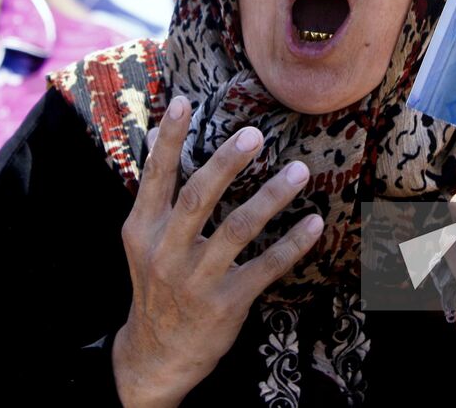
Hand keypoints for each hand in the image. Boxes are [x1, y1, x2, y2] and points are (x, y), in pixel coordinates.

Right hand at [112, 97, 324, 406]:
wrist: (158, 353)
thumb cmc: (156, 282)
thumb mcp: (142, 238)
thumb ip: (152, 189)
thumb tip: (152, 134)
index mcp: (142, 230)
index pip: (156, 177)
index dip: (169, 140)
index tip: (183, 102)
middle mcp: (166, 252)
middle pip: (197, 198)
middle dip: (226, 164)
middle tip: (254, 134)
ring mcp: (197, 279)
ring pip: (237, 229)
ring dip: (271, 197)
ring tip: (299, 170)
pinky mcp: (228, 302)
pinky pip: (266, 266)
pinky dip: (292, 243)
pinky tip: (312, 222)